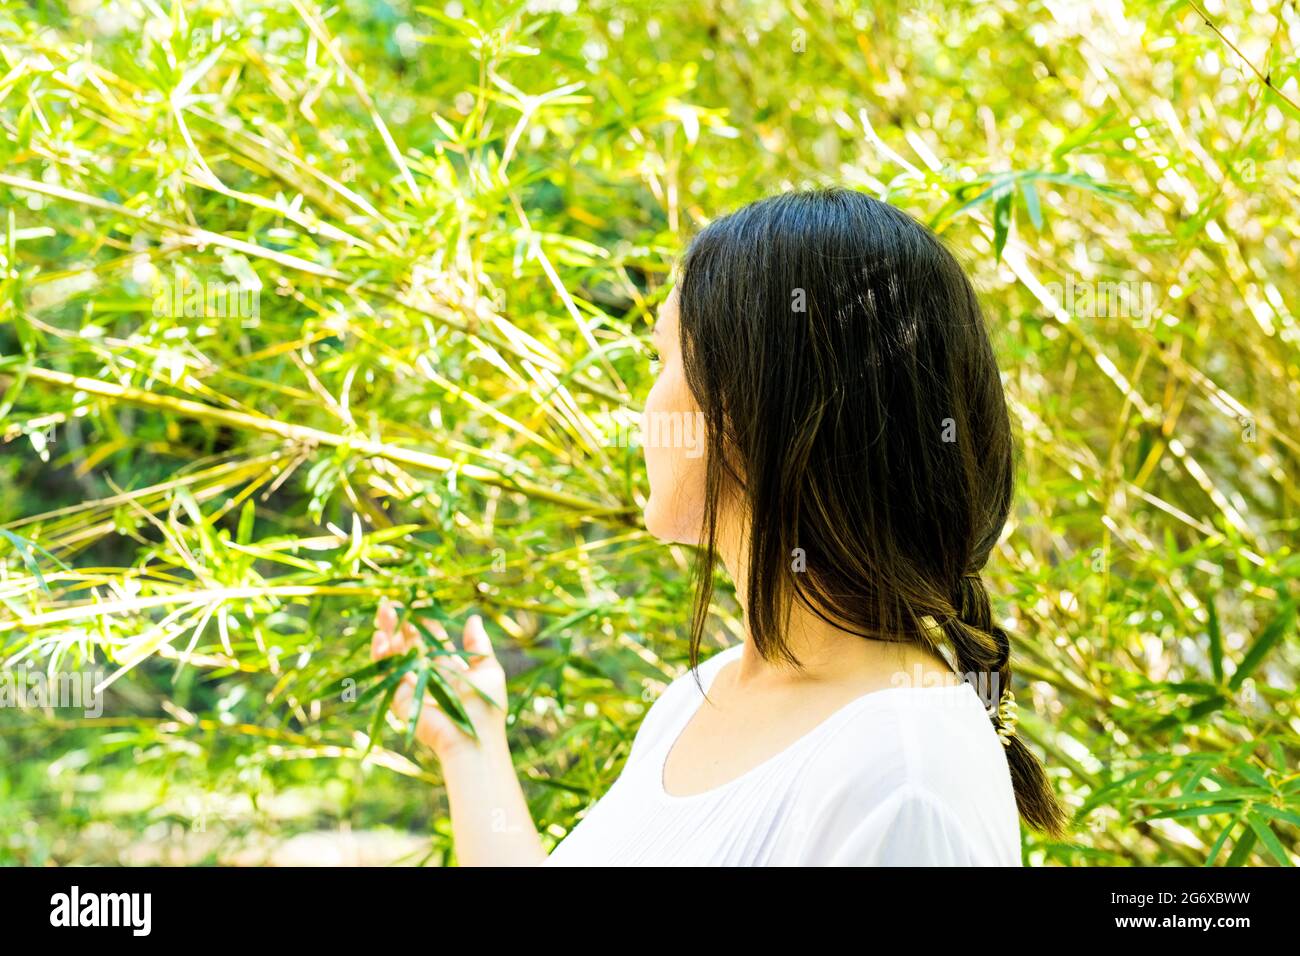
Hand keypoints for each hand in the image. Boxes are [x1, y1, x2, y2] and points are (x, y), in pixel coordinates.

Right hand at [371, 597, 508, 761]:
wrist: (473, 737)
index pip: (432, 640)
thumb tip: (473, 618)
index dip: (424, 622)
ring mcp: (411, 686)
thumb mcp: (487, 669)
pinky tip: (381, 637)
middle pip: (410, 644)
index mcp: (448, 668)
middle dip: (401, 623)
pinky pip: (387, 674)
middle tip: (392, 603)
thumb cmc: (486, 706)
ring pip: (395, 655)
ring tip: (383, 611)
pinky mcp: (399, 698)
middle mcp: (427, 675)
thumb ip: (478, 644)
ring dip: (388, 632)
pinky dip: (382, 655)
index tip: (419, 601)